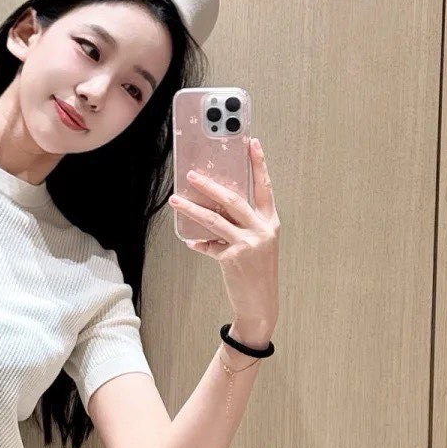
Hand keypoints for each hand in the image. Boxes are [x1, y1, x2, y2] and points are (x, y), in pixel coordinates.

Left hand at [168, 138, 280, 335]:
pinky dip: (199, 243)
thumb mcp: (257, 245)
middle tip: (191, 175)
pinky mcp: (233, 257)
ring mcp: (248, 243)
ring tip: (176, 200)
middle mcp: (262, 230)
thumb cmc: (257, 273)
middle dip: (210, 185)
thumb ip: (242, 226)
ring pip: (214, 219)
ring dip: (192, 208)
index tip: (252, 142)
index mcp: (270, 222)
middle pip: (233, 199)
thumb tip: (214, 210)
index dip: (259, 164)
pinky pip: (208, 244)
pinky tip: (191, 241)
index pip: (264, 187)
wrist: (260, 304)